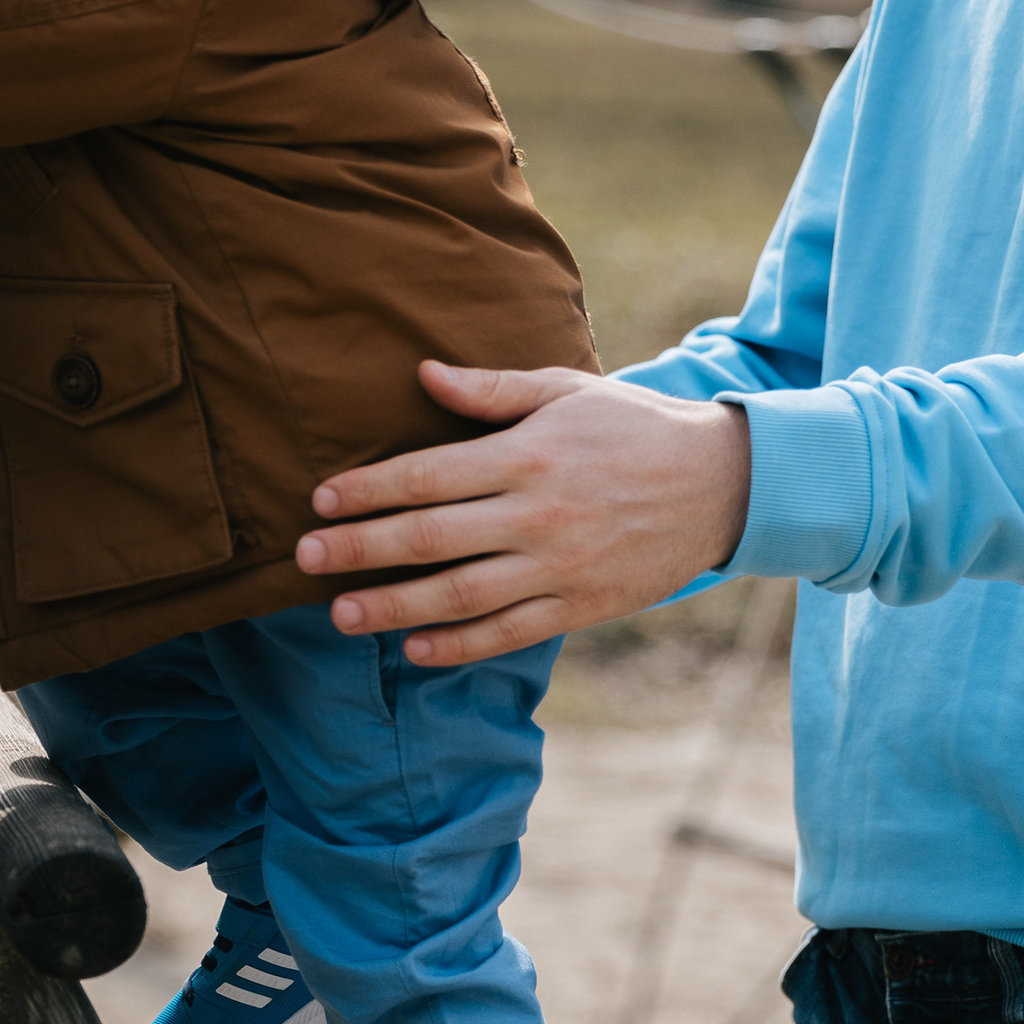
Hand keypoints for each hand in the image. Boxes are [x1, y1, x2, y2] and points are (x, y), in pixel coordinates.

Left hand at [296, 361, 751, 664]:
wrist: (721, 485)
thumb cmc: (633, 429)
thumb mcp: (566, 391)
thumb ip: (491, 390)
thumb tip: (422, 373)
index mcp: (526, 455)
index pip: (426, 475)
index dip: (366, 488)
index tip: (319, 499)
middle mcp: (535, 515)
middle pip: (427, 539)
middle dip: (358, 550)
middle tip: (302, 559)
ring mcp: (557, 568)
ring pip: (458, 596)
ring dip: (393, 609)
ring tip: (340, 614)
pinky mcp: (579, 607)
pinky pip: (508, 635)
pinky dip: (458, 647)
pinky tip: (415, 650)